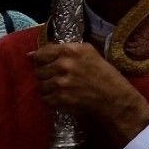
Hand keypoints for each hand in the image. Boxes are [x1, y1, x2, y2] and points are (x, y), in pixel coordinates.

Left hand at [30, 42, 148, 141]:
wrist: (113, 97)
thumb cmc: (103, 73)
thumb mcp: (88, 52)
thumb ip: (64, 50)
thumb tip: (34, 53)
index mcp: (70, 51)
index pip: (41, 53)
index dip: (40, 59)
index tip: (41, 62)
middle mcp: (63, 65)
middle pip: (39, 70)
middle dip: (45, 74)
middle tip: (56, 77)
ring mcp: (60, 83)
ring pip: (40, 85)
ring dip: (48, 87)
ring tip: (60, 88)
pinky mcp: (59, 99)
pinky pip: (45, 98)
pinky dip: (51, 98)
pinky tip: (62, 96)